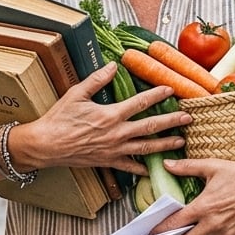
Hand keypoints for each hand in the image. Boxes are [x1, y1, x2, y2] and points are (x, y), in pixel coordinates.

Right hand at [14, 63, 189, 176]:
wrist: (46, 145)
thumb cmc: (59, 118)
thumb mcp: (77, 94)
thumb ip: (97, 79)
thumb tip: (113, 66)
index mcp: (111, 115)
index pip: (140, 102)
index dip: (157, 95)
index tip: (171, 89)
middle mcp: (117, 133)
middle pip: (151, 127)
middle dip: (172, 122)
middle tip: (188, 118)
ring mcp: (114, 150)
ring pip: (146, 148)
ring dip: (166, 145)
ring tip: (181, 142)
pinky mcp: (108, 162)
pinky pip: (129, 167)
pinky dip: (142, 169)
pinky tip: (153, 168)